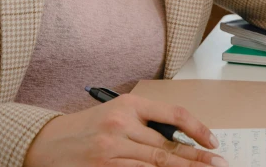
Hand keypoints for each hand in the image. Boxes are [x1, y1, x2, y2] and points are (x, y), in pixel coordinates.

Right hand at [23, 94, 227, 166]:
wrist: (46, 143)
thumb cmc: (87, 127)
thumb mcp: (117, 113)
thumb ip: (146, 124)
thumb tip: (182, 140)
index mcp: (129, 104)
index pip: (173, 115)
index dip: (197, 129)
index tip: (212, 142)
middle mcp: (121, 125)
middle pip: (167, 146)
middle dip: (197, 158)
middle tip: (219, 164)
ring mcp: (111, 150)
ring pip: (155, 164)